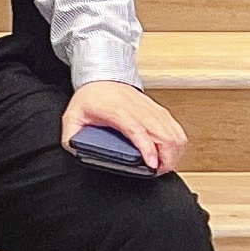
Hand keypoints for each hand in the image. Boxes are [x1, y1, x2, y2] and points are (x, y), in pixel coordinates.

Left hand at [61, 79, 187, 174]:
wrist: (102, 79)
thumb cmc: (91, 97)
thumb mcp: (73, 115)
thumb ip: (71, 134)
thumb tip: (73, 149)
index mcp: (118, 111)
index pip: (138, 131)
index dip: (148, 149)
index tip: (151, 165)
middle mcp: (139, 110)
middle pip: (164, 135)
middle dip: (166, 158)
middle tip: (156, 171)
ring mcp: (152, 110)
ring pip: (175, 133)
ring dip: (174, 153)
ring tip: (162, 165)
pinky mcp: (160, 111)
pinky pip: (177, 130)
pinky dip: (178, 144)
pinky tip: (170, 153)